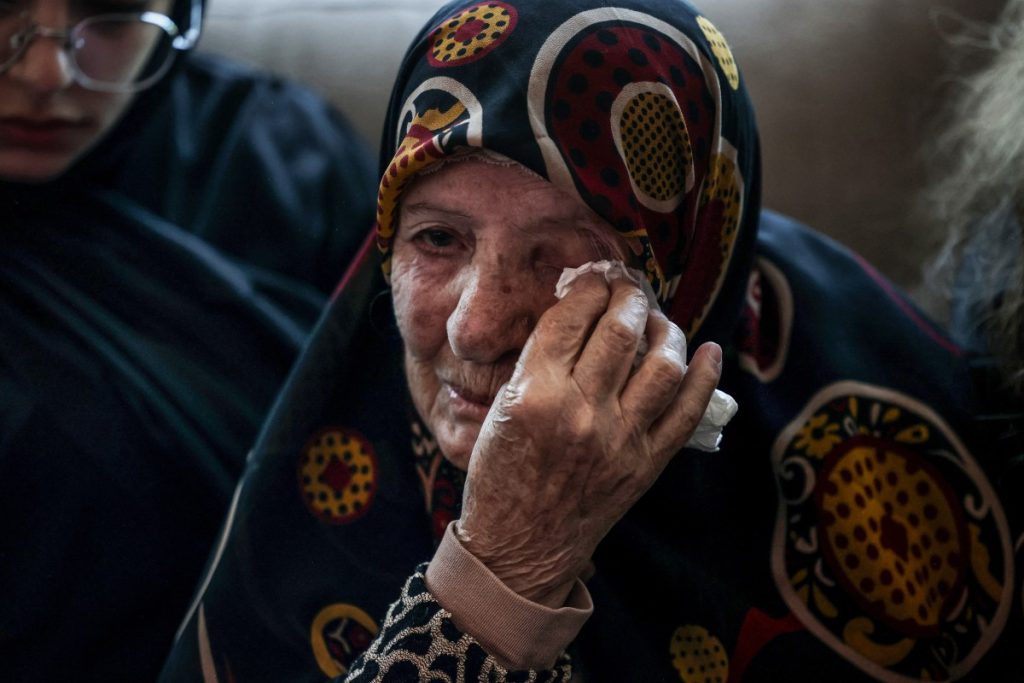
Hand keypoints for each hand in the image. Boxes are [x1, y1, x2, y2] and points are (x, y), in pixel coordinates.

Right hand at [456, 273, 722, 605]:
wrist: (519, 546)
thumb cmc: (500, 474)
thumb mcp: (500, 408)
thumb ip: (538, 361)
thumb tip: (579, 312)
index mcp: (535, 393)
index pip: (572, 316)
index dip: (588, 285)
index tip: (594, 278)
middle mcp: (581, 411)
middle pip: (621, 330)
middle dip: (629, 295)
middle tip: (628, 288)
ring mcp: (619, 439)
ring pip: (663, 364)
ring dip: (667, 330)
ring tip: (658, 322)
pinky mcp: (645, 464)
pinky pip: (688, 413)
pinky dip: (705, 377)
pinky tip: (708, 352)